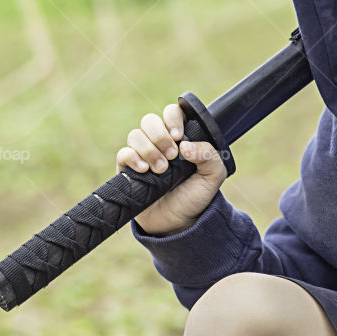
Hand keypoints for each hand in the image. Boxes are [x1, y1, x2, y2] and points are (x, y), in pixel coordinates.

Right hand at [116, 102, 229, 235]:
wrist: (178, 223)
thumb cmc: (195, 196)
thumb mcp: (213, 176)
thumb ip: (209, 155)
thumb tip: (185, 145)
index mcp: (180, 137)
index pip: (172, 112)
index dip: (173, 118)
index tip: (178, 136)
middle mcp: (159, 142)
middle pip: (149, 120)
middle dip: (160, 136)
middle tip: (172, 156)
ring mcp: (142, 155)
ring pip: (135, 134)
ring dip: (149, 149)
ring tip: (161, 169)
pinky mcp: (128, 170)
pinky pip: (123, 153)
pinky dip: (132, 157)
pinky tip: (145, 170)